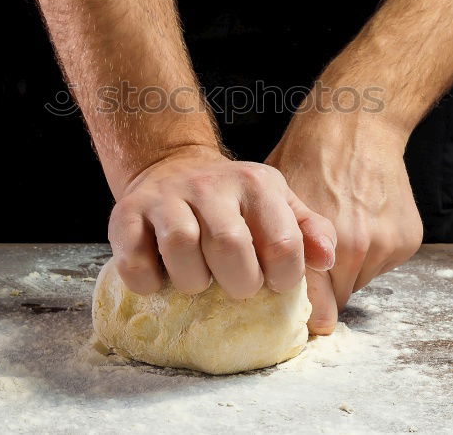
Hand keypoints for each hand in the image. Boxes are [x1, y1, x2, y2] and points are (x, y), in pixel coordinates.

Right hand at [108, 145, 336, 298]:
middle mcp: (210, 185)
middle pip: (230, 246)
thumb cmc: (233, 202)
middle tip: (235, 286)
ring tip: (198, 281)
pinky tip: (160, 279)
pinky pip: (134, 261)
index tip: (272, 284)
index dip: (283, 279)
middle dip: (239, 282)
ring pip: (181, 247)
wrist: (172, 167)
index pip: (283, 244)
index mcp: (256, 184)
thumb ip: (309, 231)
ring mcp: (166, 197)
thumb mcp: (278, 205)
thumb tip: (326, 260)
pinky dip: (147, 282)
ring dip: (193, 282)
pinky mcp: (126, 214)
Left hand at [266, 109, 422, 334]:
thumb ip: (273, 246)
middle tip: (312, 264)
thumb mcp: (273, 201)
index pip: (313, 304)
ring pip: (360, 280)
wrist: (356, 124)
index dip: (305, 312)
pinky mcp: (408, 239)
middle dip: (324, 287)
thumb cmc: (306, 156)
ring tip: (339, 230)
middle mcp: (355, 249)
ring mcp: (385, 245)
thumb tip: (254, 282)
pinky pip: (382, 262)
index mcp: (315, 244)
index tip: (302, 319)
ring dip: (348, 269)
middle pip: (337, 298)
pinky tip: (360, 220)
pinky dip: (371, 251)